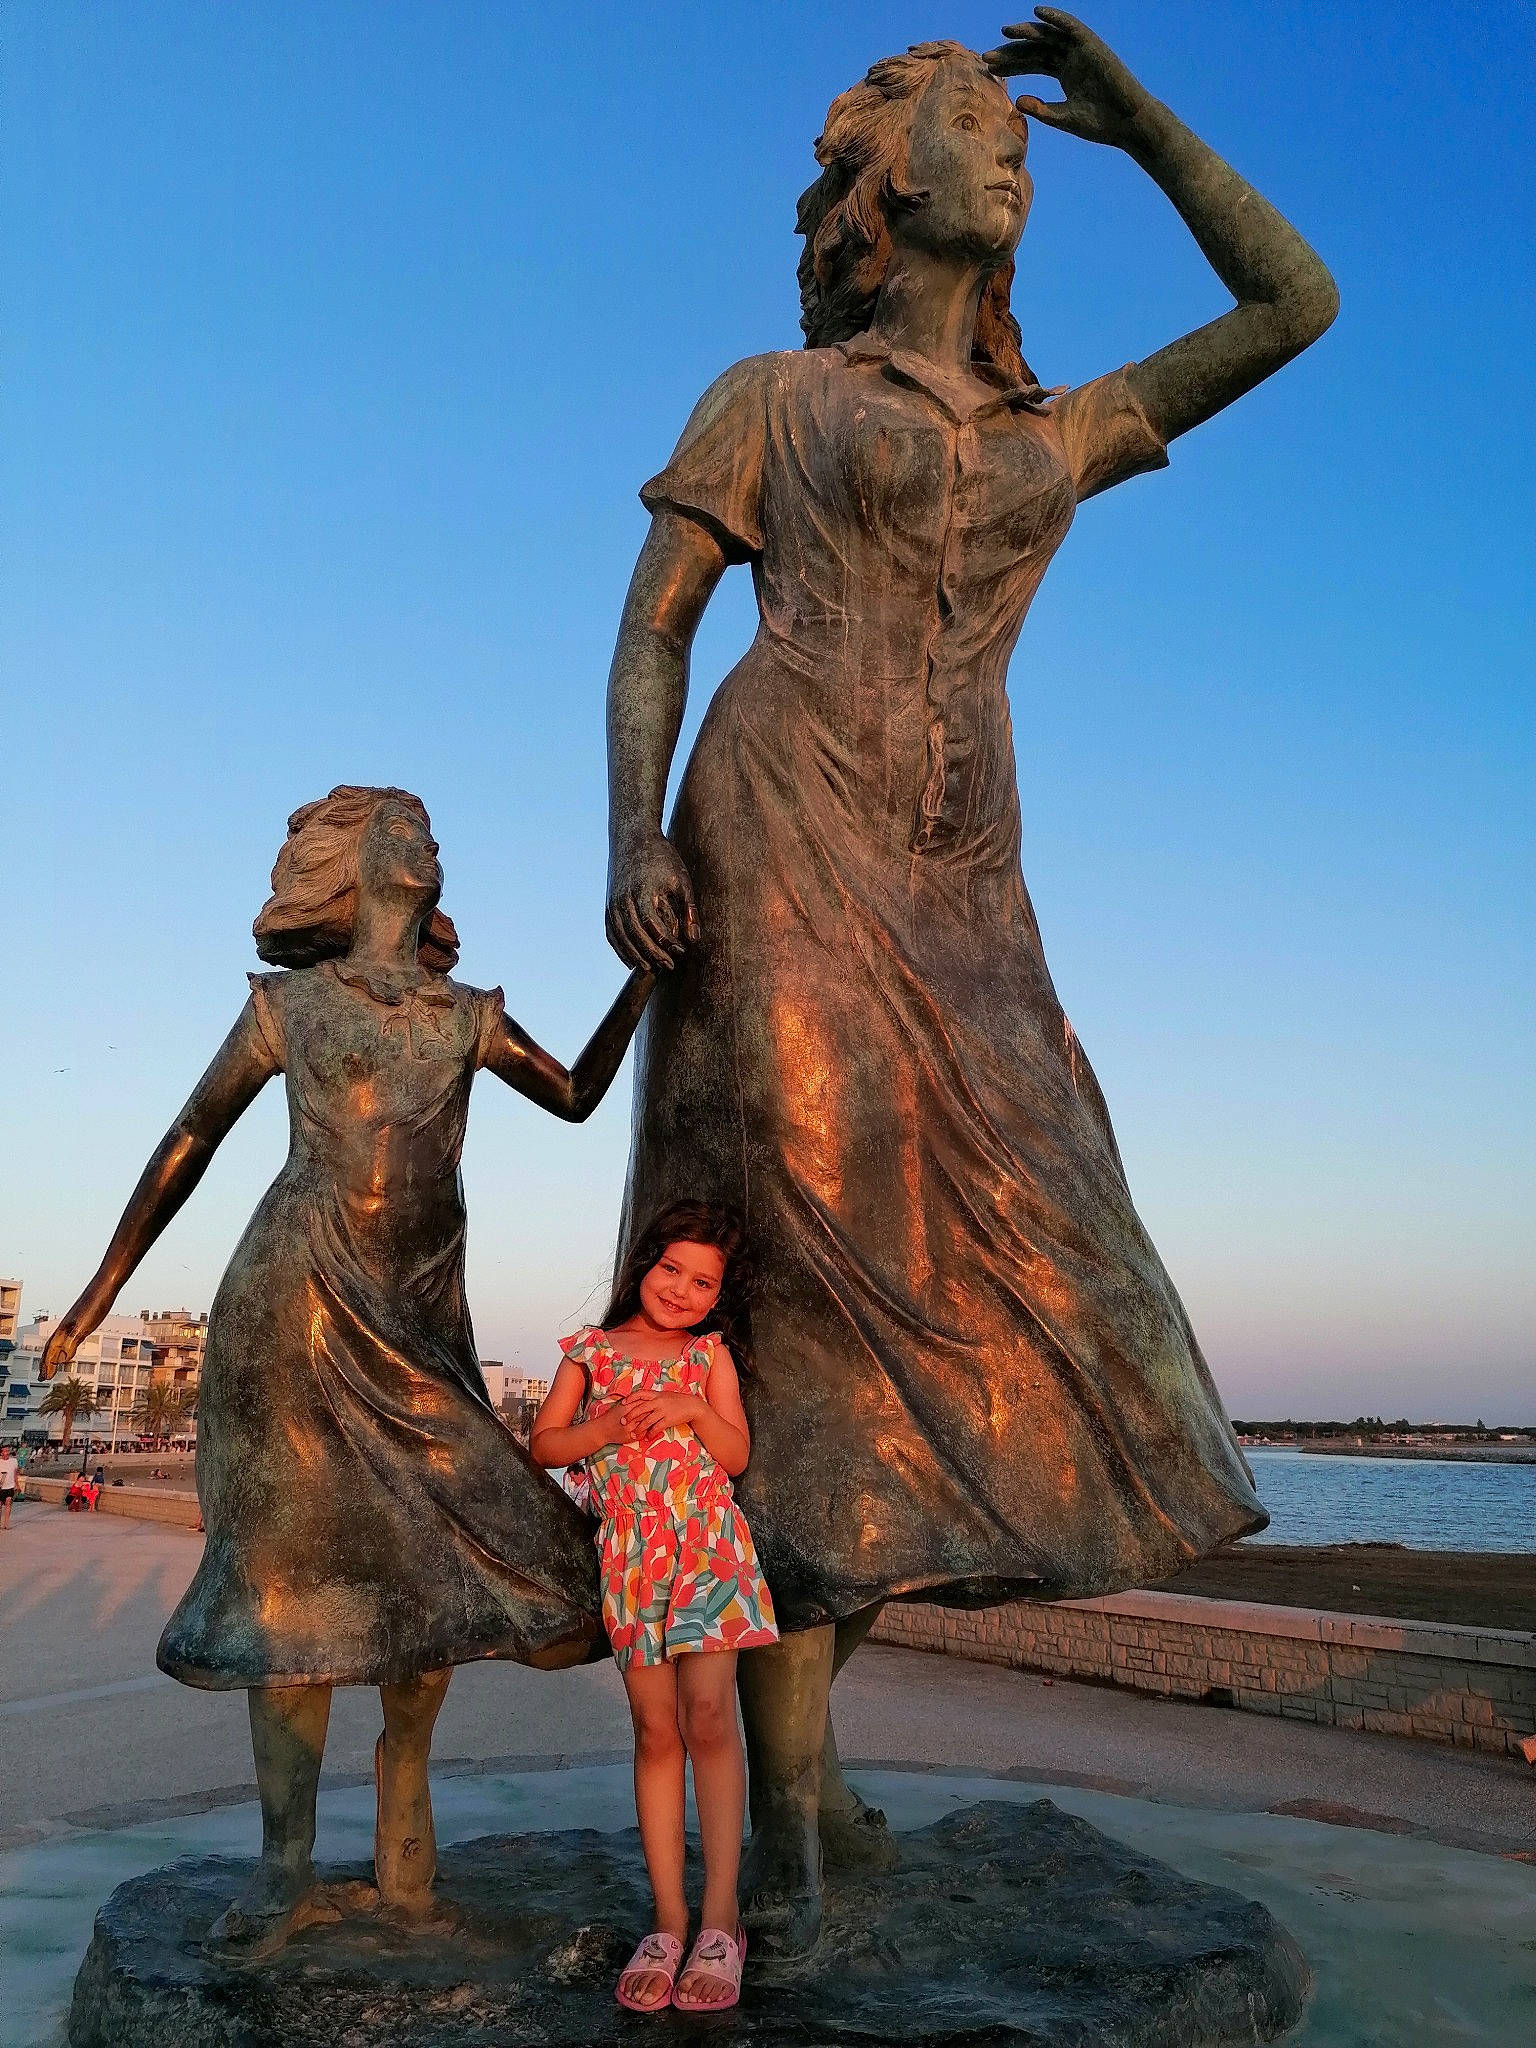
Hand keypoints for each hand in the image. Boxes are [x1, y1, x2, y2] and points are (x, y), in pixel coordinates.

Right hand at [40, 1300, 96, 1380]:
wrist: (106, 1284)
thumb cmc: (96, 1304)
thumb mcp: (83, 1327)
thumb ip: (70, 1343)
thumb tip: (60, 1361)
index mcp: (64, 1329)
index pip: (51, 1351)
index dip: (47, 1365)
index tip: (45, 1379)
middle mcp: (66, 1325)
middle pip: (52, 1347)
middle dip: (47, 1362)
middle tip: (45, 1377)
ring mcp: (74, 1321)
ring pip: (60, 1341)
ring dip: (55, 1354)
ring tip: (55, 1365)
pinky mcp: (83, 1318)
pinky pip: (70, 1335)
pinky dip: (66, 1345)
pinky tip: (71, 1348)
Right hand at [606, 832, 698, 972]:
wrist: (633, 836)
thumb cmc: (662, 857)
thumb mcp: (681, 879)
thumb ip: (689, 910)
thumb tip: (695, 939)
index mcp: (642, 892)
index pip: (653, 926)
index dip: (667, 943)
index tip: (681, 952)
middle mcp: (623, 900)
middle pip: (636, 936)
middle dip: (653, 955)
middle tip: (669, 967)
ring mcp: (613, 903)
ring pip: (621, 937)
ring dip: (635, 956)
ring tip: (651, 969)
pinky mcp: (608, 904)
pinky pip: (611, 933)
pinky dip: (620, 949)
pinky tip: (631, 961)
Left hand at [621, 1389, 700, 1442]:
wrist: (691, 1406)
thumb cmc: (677, 1400)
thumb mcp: (664, 1395)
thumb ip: (654, 1397)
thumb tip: (642, 1399)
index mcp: (656, 1394)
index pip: (640, 1393)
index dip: (630, 1398)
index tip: (623, 1403)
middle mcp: (658, 1402)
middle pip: (640, 1408)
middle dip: (630, 1415)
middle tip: (622, 1421)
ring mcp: (663, 1411)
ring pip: (647, 1420)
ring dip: (639, 1428)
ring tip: (633, 1434)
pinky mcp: (668, 1420)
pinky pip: (656, 1428)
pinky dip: (650, 1434)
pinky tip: (647, 1437)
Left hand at [984, 9, 1148, 147]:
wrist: (1128, 124)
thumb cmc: (1100, 124)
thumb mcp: (1064, 118)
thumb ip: (1041, 109)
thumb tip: (1016, 100)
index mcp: (1065, 73)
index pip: (1033, 62)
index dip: (1012, 64)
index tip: (989, 66)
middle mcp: (1071, 58)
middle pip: (1036, 48)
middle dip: (1013, 51)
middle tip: (987, 56)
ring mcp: (1082, 50)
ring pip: (1050, 36)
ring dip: (1028, 31)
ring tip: (1006, 31)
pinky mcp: (1093, 46)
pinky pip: (1072, 27)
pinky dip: (1056, 19)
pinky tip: (1038, 13)